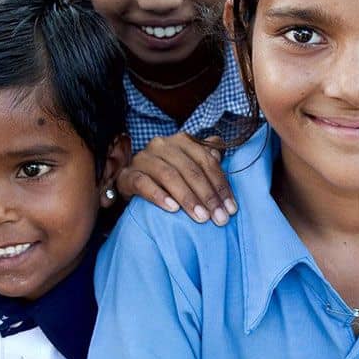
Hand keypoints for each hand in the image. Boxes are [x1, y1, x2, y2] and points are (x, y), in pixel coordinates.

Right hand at [116, 133, 236, 225]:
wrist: (131, 182)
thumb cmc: (166, 177)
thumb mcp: (188, 168)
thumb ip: (205, 160)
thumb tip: (220, 155)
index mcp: (181, 141)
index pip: (206, 161)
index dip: (221, 185)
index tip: (231, 209)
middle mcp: (162, 145)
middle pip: (190, 169)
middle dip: (208, 195)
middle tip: (219, 218)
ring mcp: (143, 158)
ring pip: (169, 175)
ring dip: (188, 198)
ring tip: (201, 217)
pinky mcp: (127, 174)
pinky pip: (143, 183)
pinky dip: (159, 196)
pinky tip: (172, 209)